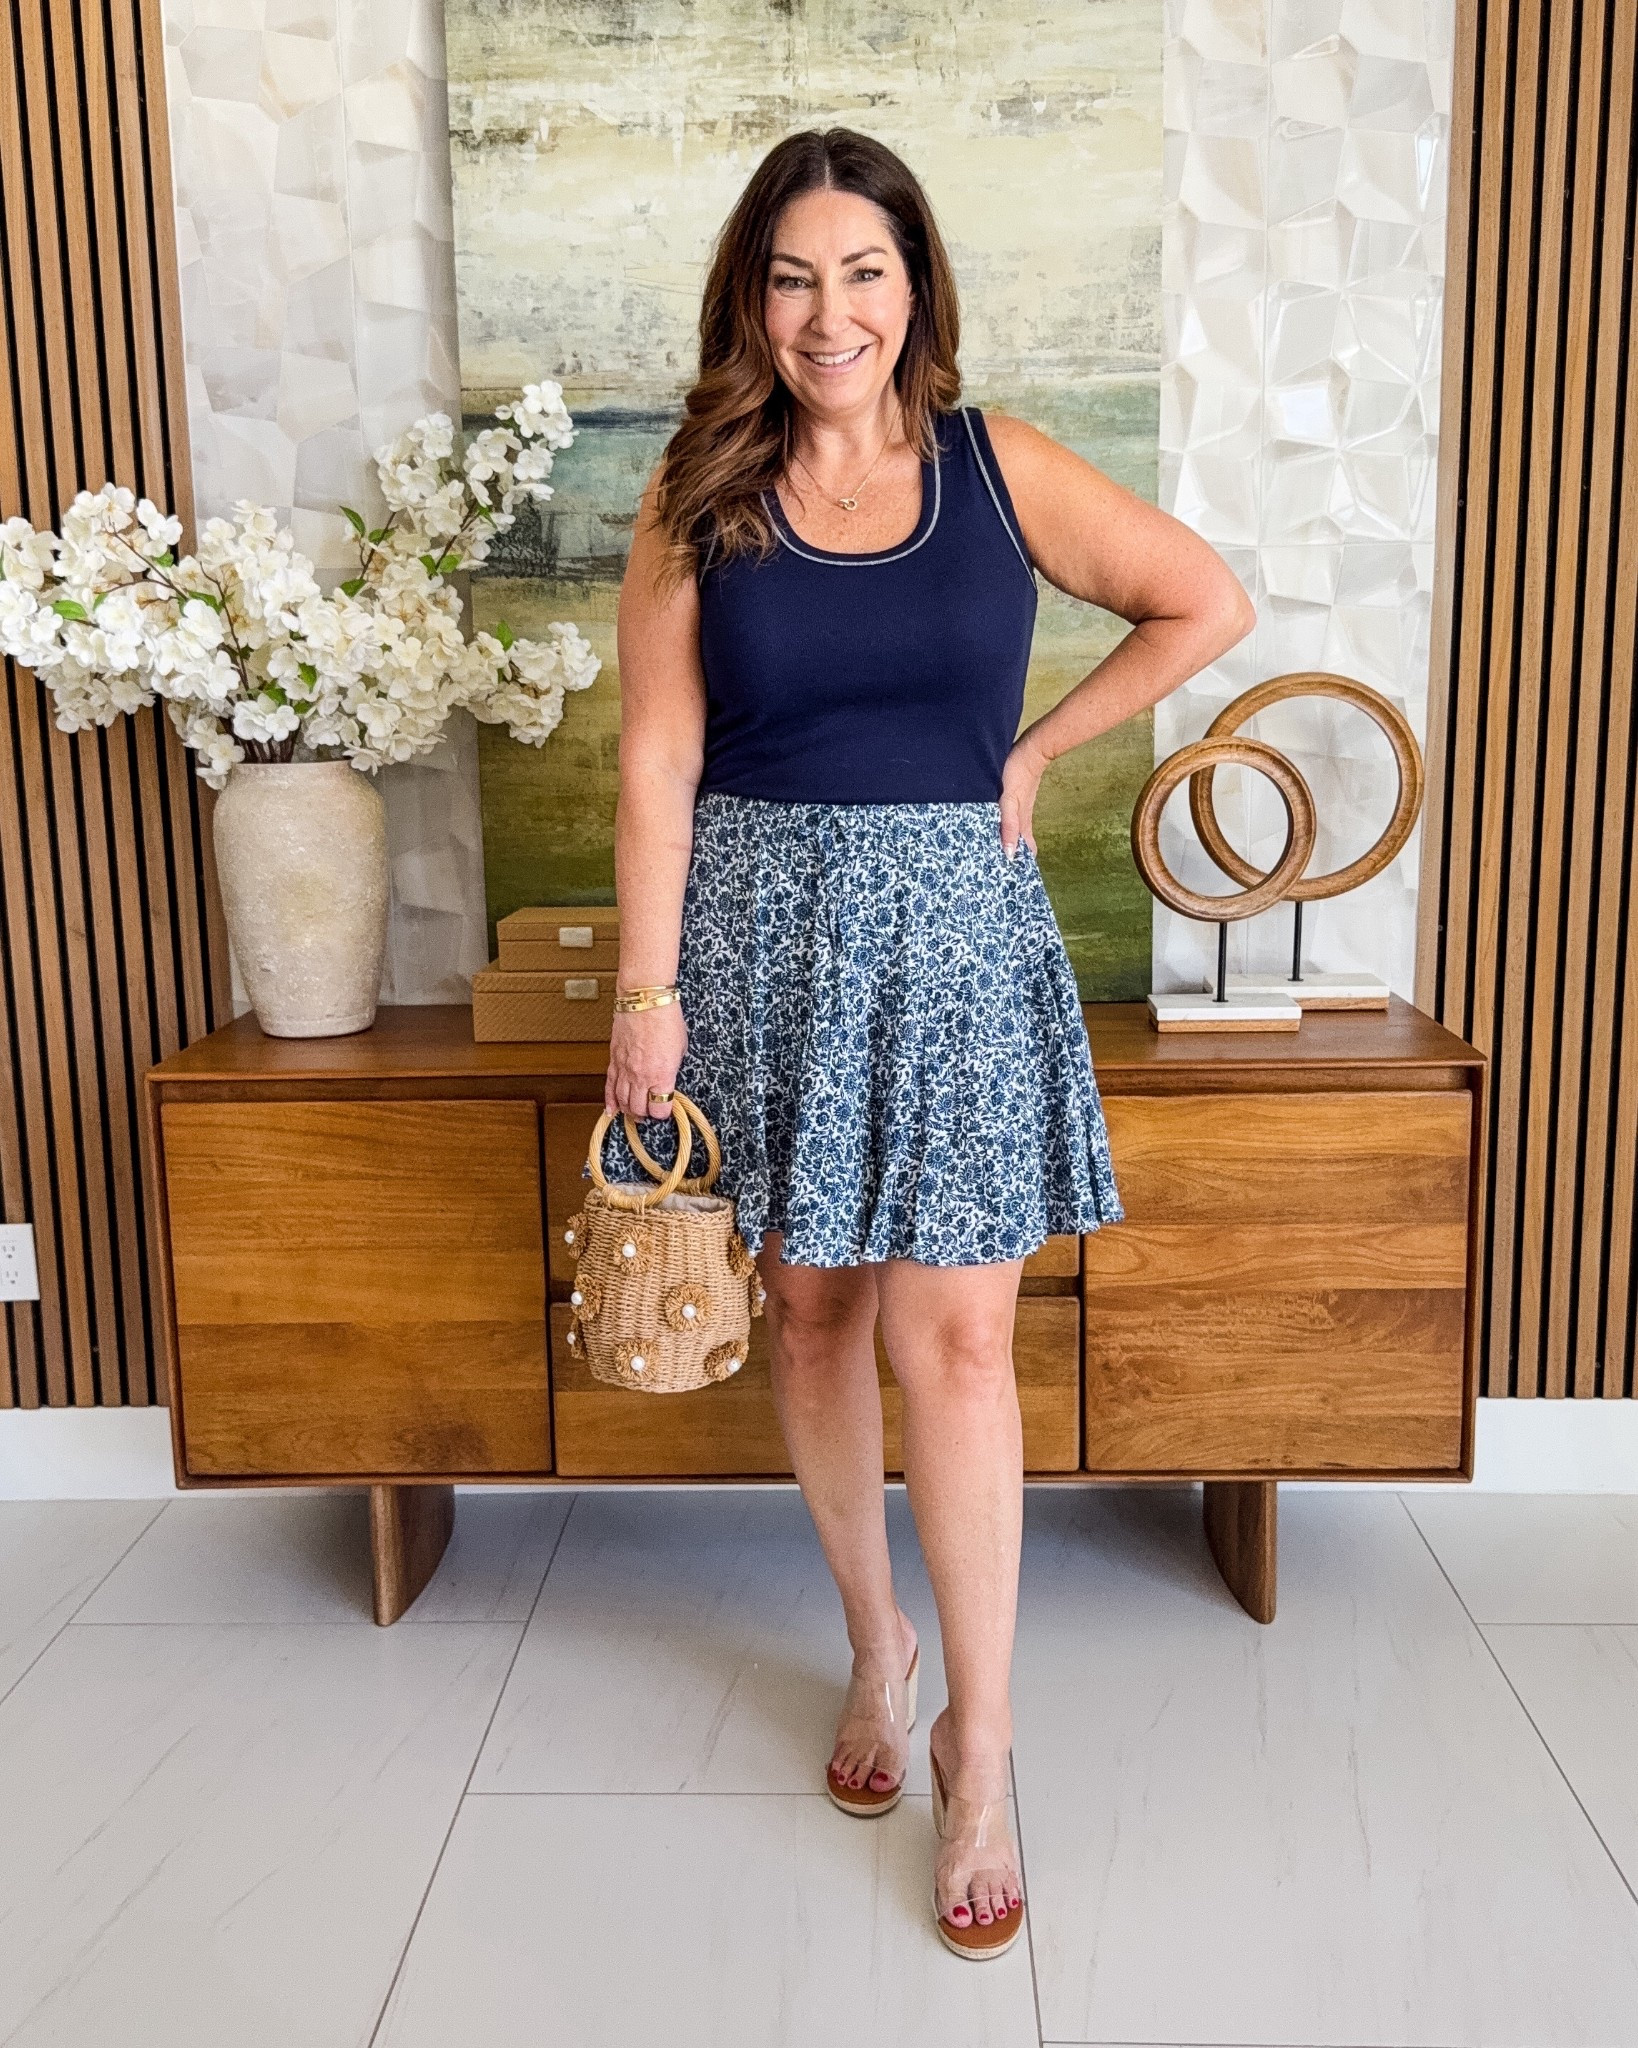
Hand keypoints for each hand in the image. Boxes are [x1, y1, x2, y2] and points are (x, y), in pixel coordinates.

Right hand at [606, 1001, 687, 1120]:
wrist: (645, 1001)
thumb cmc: (666, 1019)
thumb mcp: (680, 1049)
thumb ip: (672, 1069)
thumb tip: (667, 1079)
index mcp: (662, 1075)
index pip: (659, 1109)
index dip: (663, 1113)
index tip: (665, 1110)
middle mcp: (641, 1076)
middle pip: (639, 1109)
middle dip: (645, 1115)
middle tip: (649, 1114)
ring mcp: (625, 1069)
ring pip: (622, 1100)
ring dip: (628, 1110)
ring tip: (632, 1113)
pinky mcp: (614, 1060)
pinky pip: (609, 1086)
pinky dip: (610, 1100)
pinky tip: (611, 1110)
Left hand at [1000, 735, 1047, 857]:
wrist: (1030, 749)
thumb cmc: (1018, 774)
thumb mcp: (1009, 802)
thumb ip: (1009, 827)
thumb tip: (1009, 854)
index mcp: (1022, 824)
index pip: (1025, 852)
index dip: (1020, 865)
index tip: (1009, 879)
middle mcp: (1021, 820)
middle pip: (1017, 844)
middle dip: (1008, 857)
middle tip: (993, 869)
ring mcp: (1017, 809)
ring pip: (1011, 831)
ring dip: (1003, 842)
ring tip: (989, 853)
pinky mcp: (1012, 799)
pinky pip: (1007, 819)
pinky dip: (1001, 827)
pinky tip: (991, 827)